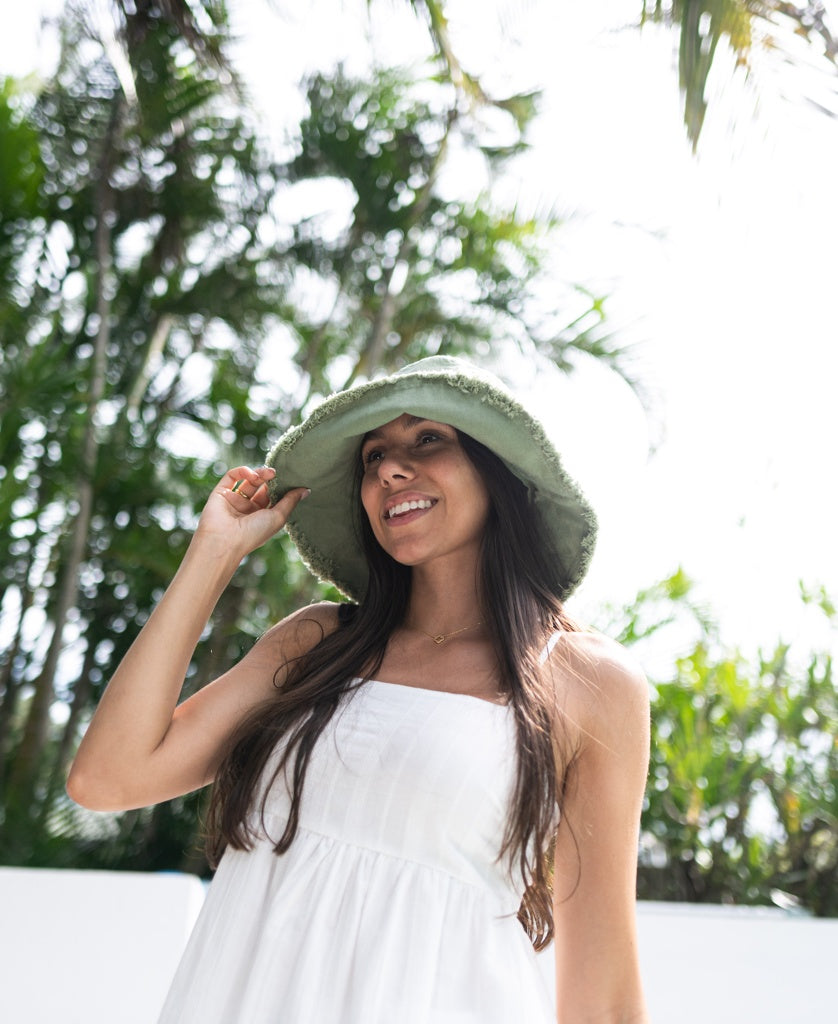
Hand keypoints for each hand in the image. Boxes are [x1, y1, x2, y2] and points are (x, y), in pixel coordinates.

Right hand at [194, 466, 309, 558]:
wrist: (224, 541)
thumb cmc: (254, 534)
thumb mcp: (278, 517)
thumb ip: (291, 501)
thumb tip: (306, 490)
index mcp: (261, 517)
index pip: (272, 496)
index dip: (280, 487)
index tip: (290, 478)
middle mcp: (247, 508)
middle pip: (261, 486)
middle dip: (270, 478)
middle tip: (278, 473)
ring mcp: (234, 500)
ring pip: (248, 480)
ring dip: (259, 473)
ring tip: (269, 473)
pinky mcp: (221, 492)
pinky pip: (232, 476)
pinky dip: (242, 471)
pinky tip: (252, 474)